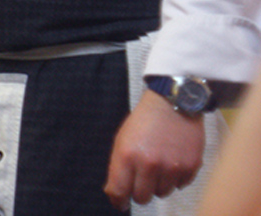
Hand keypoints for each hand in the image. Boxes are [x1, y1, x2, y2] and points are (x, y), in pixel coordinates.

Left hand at [104, 91, 204, 209]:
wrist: (172, 104)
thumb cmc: (144, 122)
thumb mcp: (122, 140)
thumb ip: (118, 167)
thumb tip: (116, 194)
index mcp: (127, 155)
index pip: (119, 191)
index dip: (118, 201)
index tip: (120, 203)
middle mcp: (149, 164)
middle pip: (142, 197)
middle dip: (139, 192)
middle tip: (141, 180)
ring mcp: (171, 167)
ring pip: (162, 193)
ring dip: (158, 184)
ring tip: (159, 164)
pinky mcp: (191, 167)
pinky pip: (179, 186)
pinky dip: (175, 178)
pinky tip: (173, 160)